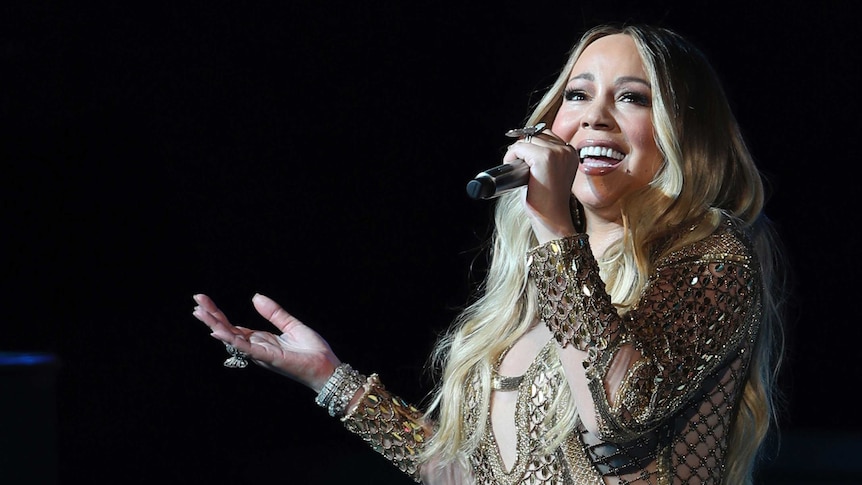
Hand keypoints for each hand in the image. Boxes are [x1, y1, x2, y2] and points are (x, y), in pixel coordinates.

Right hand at [192, 293, 339, 391]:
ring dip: (216, 325)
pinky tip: (218, 331)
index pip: (234, 326)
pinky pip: (247, 349)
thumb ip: (274, 312)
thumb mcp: (292, 325)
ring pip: (232, 339)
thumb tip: (255, 296)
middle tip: (196, 302)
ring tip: (200, 313)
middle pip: (228, 331)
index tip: (203, 300)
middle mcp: (257, 348)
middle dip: (211, 317)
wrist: (328, 367)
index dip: (218, 314)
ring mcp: (261, 354)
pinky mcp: (269, 358)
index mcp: (261, 340)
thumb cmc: (312, 351)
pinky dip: (232, 340)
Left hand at [503, 129, 579, 241]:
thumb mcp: (548, 174)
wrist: (552, 220)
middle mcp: (567, 150)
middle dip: (523, 149)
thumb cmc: (547, 202)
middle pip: (535, 135)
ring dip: (517, 153)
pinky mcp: (544, 158)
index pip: (546, 135)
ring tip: (518, 171)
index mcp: (571, 153)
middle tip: (519, 168)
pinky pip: (519, 147)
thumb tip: (523, 143)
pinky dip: (511, 156)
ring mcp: (557, 153)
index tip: (524, 161)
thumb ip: (542, 157)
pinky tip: (515, 171)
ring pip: (527, 140)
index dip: (531, 146)